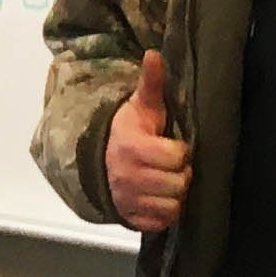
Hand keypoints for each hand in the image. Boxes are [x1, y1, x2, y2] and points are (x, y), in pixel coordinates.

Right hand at [104, 49, 191, 232]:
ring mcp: (128, 200)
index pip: (176, 156)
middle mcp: (128, 177)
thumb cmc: (126, 131)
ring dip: (175, 195)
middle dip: (181, 174)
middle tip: (173, 167)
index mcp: (132, 147)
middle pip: (178, 183)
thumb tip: (154, 54)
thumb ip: (150, 83)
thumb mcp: (139, 107)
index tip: (173, 146)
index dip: (180, 151)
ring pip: (172, 205)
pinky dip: (164, 213)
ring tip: (168, 182)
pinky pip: (161, 222)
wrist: (94, 160)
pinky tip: (160, 198)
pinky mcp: (129, 218)